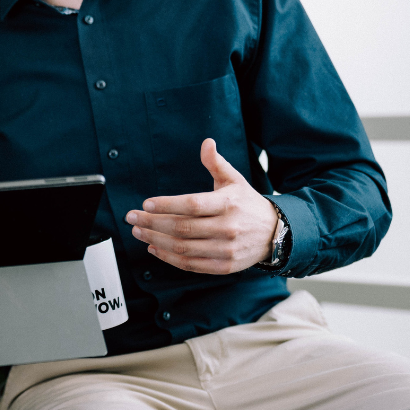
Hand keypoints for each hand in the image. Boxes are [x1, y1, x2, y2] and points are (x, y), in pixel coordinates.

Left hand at [125, 138, 277, 273]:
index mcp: (228, 204)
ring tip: (138, 231)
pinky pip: (191, 265)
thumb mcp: (234, 180)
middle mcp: (228, 228)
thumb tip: (206, 142)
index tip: (146, 204)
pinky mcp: (225, 266)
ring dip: (156, 240)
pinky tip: (154, 247)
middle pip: (183, 228)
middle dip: (152, 223)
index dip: (167, 205)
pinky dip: (169, 257)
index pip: (192, 205)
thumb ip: (216, 163)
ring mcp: (227, 249)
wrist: (277, 234)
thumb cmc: (247, 204)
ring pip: (183, 248)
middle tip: (132, 218)